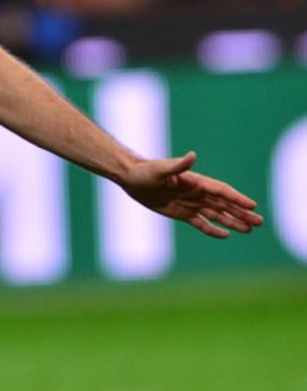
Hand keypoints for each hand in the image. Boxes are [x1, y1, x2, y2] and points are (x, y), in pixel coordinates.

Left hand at [120, 151, 262, 237]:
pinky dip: (213, 229)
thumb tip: (192, 155)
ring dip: (232, 221)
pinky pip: (201, 223)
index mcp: (195, 181)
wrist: (131, 178)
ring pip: (216, 214)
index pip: (221, 191)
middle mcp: (196, 193)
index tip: (252, 206)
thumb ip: (178, 165)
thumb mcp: (160, 169)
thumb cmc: (145, 171)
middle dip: (241, 213)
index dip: (236, 198)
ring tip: (249, 229)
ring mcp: (190, 203)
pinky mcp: (181, 212)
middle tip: (259, 222)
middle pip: (224, 204)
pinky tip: (226, 235)